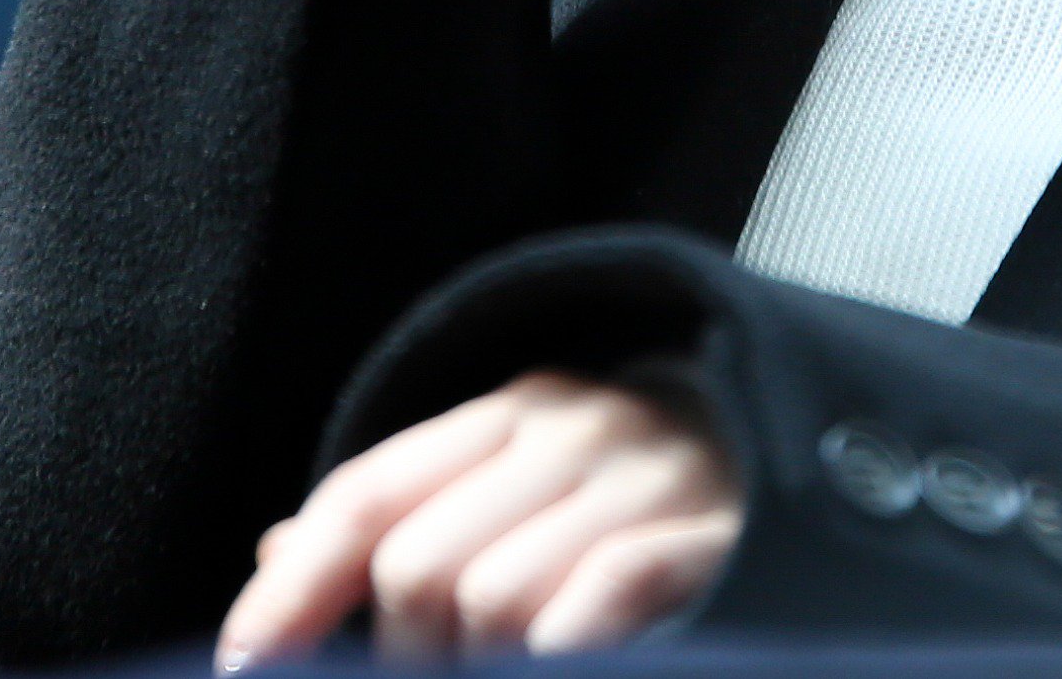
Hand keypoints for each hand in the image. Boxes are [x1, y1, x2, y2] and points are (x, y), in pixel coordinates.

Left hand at [216, 371, 743, 665]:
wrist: (815, 471)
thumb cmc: (646, 509)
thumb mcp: (524, 492)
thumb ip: (410, 518)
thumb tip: (274, 549)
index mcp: (514, 409)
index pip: (367, 496)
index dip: (292, 593)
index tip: (246, 668)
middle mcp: (575, 428)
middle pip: (418, 567)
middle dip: (406, 662)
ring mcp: (647, 479)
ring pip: (492, 602)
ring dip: (484, 670)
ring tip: (515, 675)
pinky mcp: (710, 537)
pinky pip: (588, 609)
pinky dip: (557, 659)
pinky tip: (565, 667)